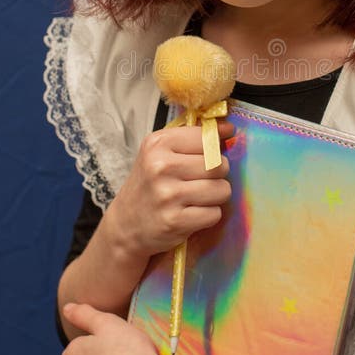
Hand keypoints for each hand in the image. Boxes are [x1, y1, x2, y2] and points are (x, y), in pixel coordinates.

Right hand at [110, 121, 232, 257]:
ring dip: (215, 196)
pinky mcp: (175, 221)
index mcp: (158, 143)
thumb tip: (229, 129)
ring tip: (196, 197)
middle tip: (199, 181)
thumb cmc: (149, 184)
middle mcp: (161, 166)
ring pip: (222, 189)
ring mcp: (168, 195)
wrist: (125, 224)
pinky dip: (208, 215)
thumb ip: (194, 138)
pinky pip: (214, 213)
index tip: (210, 155)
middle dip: (217, 174)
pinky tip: (191, 213)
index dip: (214, 149)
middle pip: (219, 165)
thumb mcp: (162, 153)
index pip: (207, 138)